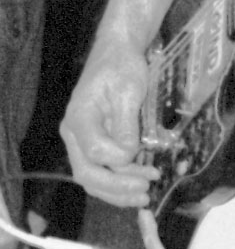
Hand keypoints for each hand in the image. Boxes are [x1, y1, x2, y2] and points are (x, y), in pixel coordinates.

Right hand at [60, 38, 156, 208]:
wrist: (116, 53)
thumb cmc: (122, 66)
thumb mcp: (129, 90)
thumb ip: (126, 124)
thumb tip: (128, 156)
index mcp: (79, 117)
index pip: (93, 151)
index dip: (117, 160)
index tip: (140, 155)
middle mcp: (74, 134)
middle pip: (87, 173)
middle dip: (117, 188)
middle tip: (145, 191)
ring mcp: (81, 140)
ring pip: (92, 178)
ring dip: (118, 191)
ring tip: (144, 195)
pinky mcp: (92, 143)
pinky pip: (99, 170)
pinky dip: (117, 183)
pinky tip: (136, 187)